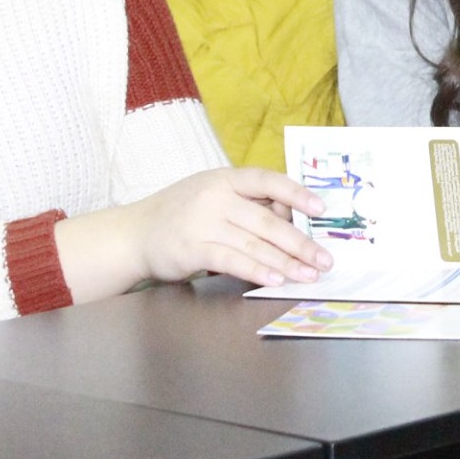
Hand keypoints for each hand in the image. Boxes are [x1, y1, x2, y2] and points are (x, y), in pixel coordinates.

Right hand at [57, 167, 331, 301]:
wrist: (135, 233)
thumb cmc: (184, 214)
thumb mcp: (214, 196)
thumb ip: (249, 204)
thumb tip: (294, 217)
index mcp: (225, 178)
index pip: (267, 179)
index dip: (296, 193)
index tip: (321, 209)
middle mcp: (215, 196)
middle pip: (266, 219)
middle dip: (300, 242)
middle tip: (324, 259)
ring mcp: (202, 222)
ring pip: (253, 243)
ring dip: (285, 262)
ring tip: (308, 275)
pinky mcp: (192, 248)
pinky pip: (231, 260)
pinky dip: (255, 271)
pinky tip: (275, 280)